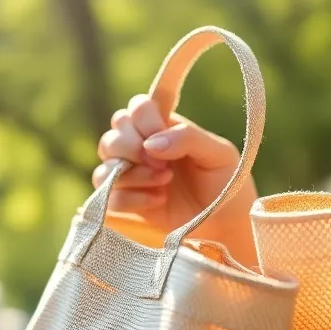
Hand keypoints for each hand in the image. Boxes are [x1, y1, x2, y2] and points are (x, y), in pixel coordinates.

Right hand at [93, 95, 257, 267]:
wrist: (225, 222)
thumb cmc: (224, 181)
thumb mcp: (218, 153)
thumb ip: (188, 138)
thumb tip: (150, 144)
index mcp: (164, 127)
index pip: (136, 107)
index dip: (144, 120)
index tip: (160, 139)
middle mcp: (142, 147)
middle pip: (113, 135)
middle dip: (132, 149)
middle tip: (163, 167)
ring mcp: (132, 175)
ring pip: (105, 164)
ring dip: (132, 174)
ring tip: (164, 183)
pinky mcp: (127, 201)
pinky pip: (107, 195)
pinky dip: (130, 198)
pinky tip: (158, 201)